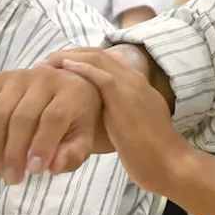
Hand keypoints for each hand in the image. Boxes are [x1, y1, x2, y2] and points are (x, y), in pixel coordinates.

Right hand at [0, 64, 111, 182]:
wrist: (65, 91)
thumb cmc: (75, 119)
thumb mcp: (83, 138)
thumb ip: (73, 153)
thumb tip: (52, 168)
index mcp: (72, 90)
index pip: (54, 117)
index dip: (42, 146)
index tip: (34, 171)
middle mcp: (45, 77)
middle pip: (22, 117)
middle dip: (14, 153)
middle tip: (12, 178)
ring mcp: (19, 76)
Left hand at [57, 48, 192, 193]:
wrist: (166, 161)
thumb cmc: (150, 151)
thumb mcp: (136, 123)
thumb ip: (122, 112)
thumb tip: (104, 112)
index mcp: (139, 85)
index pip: (108, 59)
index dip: (82, 58)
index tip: (61, 64)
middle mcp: (135, 79)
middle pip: (99, 54)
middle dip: (72, 53)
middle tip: (48, 60)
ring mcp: (131, 86)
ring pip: (98, 58)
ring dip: (70, 57)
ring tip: (49, 62)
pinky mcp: (124, 96)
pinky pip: (100, 74)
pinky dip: (80, 68)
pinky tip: (63, 69)